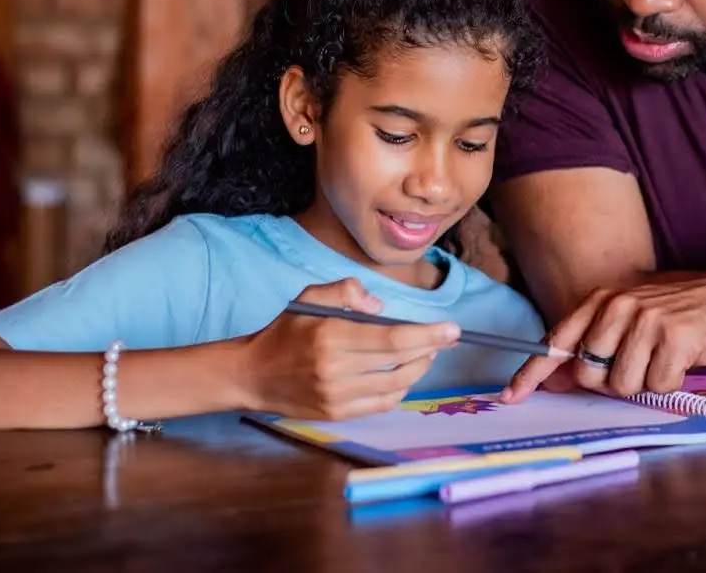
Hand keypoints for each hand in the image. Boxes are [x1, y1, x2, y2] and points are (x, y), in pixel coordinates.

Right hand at [237, 279, 457, 419]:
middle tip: (447, 339)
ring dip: (419, 370)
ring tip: (427, 355)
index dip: (428, 335)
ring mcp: (337, 396)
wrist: (253, 375)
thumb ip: (346, 290)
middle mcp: (336, 369)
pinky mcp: (337, 414)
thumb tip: (380, 307)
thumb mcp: (310, 297)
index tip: (452, 329)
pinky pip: (381, 404)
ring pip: (395, 385)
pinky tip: (404, 375)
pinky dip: (399, 390)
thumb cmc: (286, 331)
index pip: (392, 339)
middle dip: (431, 350)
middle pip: (399, 362)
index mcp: (332, 336)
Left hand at [501, 270, 705, 402]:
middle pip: (590, 374)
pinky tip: (686, 360)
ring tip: (667, 358)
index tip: (511, 396)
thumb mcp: (637, 317)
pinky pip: (658, 385)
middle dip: (615, 382)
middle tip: (643, 364)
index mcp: (603, 299)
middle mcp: (618, 305)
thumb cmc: (686, 311)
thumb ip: (598, 343)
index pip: (558, 341)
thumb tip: (562, 377)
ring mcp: (646, 319)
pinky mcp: (675, 336)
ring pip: (624, 385)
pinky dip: (673, 382)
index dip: (532, 373)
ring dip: (648, 383)